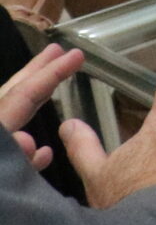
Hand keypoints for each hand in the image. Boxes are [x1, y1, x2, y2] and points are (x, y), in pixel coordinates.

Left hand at [0, 43, 82, 172]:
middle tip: (57, 50)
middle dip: (36, 72)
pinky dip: (30, 149)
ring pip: (14, 120)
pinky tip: (45, 153)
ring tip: (52, 83)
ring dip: (33, 101)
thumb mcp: (1, 172)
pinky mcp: (1, 174)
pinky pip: (15, 155)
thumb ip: (16, 157)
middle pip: (14, 96)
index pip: (24, 95)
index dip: (51, 73)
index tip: (77, 54)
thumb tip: (31, 143)